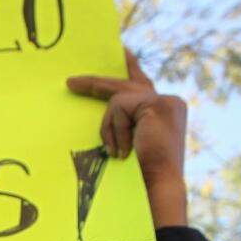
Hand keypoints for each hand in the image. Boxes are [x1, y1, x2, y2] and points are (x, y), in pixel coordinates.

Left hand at [68, 49, 188, 226]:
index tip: (121, 50)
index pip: (142, 83)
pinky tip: (124, 151)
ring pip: (117, 99)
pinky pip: (118, 107)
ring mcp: (165, 101)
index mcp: (164, 113)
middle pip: (125, 84)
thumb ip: (124, 125)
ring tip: (117, 154)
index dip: (130, 67)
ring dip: (109, 128)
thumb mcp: (129, 144)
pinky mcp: (156, 104)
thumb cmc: (141, 177)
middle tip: (71, 82)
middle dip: (95, 84)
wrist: (157, 190)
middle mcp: (169, 102)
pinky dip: (115, 130)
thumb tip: (103, 114)